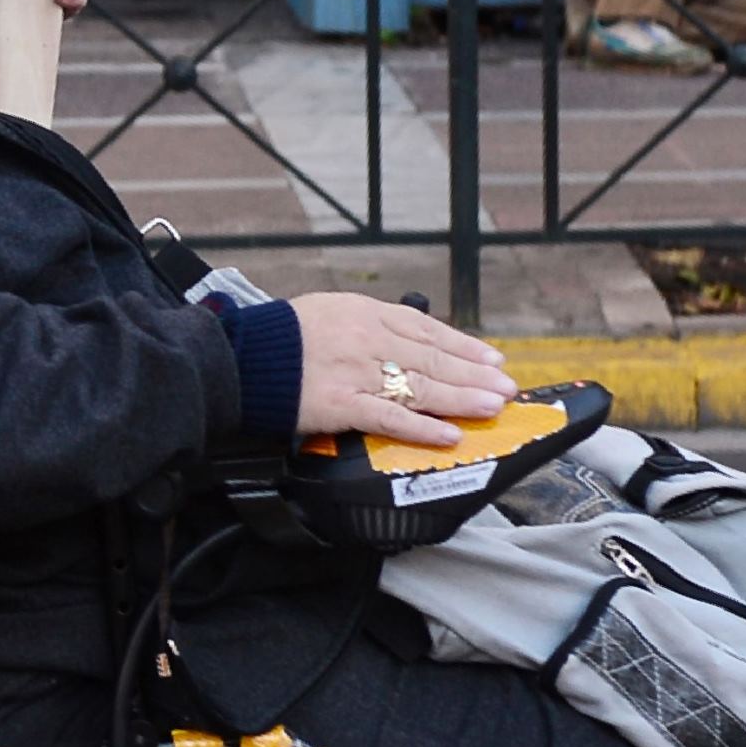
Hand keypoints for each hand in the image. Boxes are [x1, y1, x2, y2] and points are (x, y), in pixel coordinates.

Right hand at [287, 292, 511, 447]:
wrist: (238, 357)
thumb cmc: (280, 338)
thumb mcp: (329, 312)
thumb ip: (369, 323)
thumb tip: (409, 340)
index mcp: (366, 313)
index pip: (427, 330)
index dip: (465, 346)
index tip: (492, 359)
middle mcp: (368, 339)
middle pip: (433, 358)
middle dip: (475, 374)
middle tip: (507, 388)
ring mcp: (356, 373)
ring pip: (421, 386)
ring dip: (462, 398)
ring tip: (493, 407)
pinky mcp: (340, 405)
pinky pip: (390, 417)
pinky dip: (422, 427)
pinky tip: (449, 434)